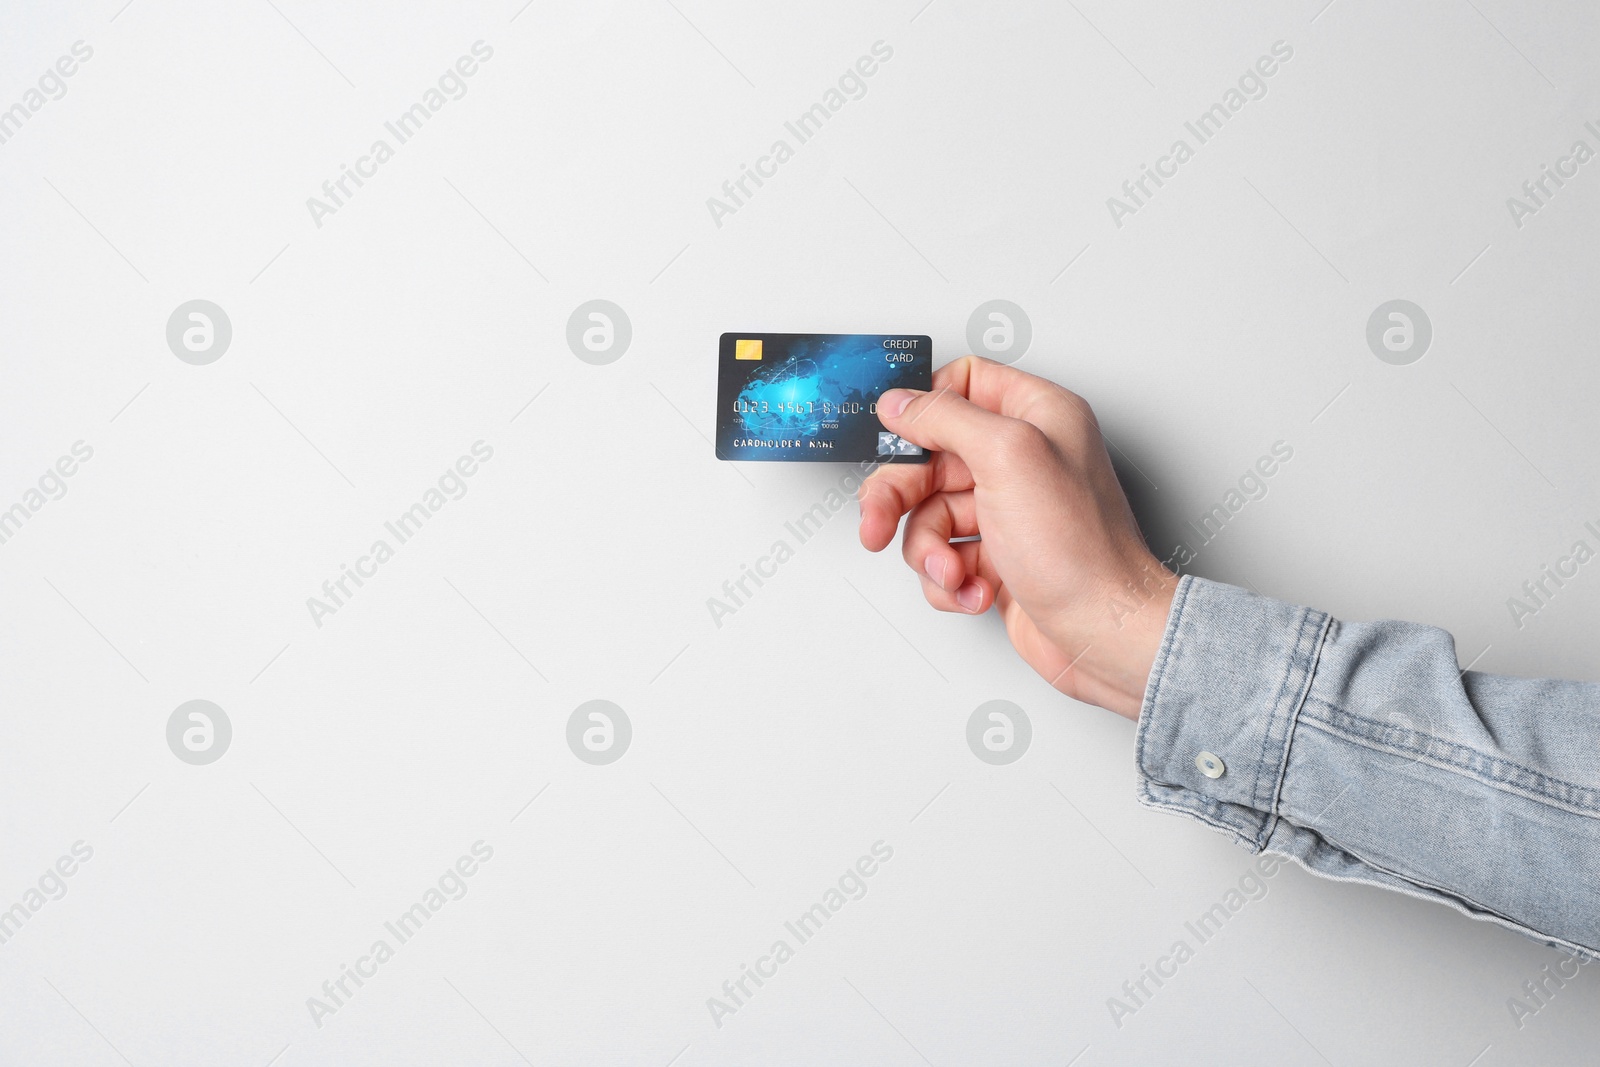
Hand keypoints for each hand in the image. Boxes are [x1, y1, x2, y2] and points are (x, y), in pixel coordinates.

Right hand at [857, 356, 1175, 719]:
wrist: (1104, 634)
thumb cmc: (1081, 551)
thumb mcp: (1006, 457)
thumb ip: (946, 417)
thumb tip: (901, 401)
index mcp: (1037, 416)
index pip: (963, 384)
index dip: (923, 410)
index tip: (895, 440)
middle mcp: (1023, 458)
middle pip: (930, 457)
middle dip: (899, 497)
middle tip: (877, 523)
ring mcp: (1009, 511)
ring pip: (930, 514)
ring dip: (930, 550)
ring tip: (953, 571)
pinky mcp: (998, 557)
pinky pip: (944, 556)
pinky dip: (950, 579)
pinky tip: (974, 590)